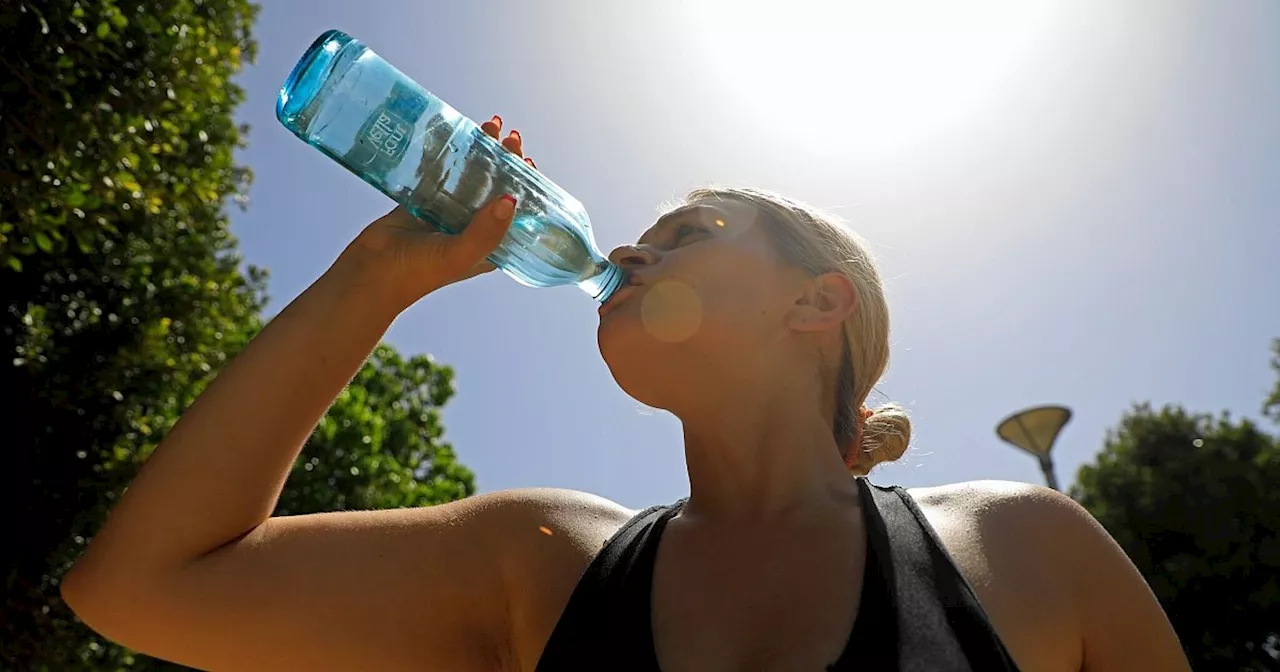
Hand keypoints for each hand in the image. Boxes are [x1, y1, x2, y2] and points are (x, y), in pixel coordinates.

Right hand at [332, 115, 533, 310]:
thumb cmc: (416, 273)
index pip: (515, 212)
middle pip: (495, 189)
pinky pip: (440, 173)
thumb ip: (485, 231)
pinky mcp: (423, 202)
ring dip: (480, 153)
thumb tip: (510, 201)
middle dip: (505, 162)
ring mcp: (447, 213)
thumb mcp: (459, 255)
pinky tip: (455, 135)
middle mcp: (472, 228)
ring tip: (489, 127)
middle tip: (510, 137)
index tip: (528, 161)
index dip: (526, 186)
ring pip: (470, 177)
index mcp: (488, 245)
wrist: (369, 273)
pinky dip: (448, 155)